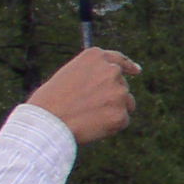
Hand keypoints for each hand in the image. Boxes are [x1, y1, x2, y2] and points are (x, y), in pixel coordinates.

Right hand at [27, 49, 141, 143]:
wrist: (46, 122)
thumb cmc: (49, 101)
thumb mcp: (68, 76)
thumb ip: (91, 76)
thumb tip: (111, 86)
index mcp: (95, 57)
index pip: (117, 59)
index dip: (128, 66)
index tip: (137, 71)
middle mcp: (111, 71)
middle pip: (122, 85)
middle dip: (111, 96)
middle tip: (88, 109)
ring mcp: (119, 92)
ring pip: (126, 104)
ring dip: (114, 111)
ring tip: (88, 117)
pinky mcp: (121, 113)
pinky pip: (122, 121)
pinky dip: (111, 126)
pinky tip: (92, 127)